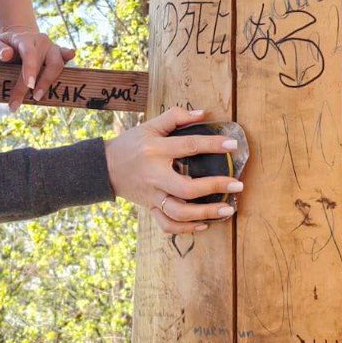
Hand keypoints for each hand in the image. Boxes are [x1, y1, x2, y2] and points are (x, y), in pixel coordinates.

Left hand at [0, 27, 76, 111]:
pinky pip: (65, 56)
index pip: (29, 54)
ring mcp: (51, 48)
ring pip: (58, 63)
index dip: (30, 69)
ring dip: (50, 81)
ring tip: (38, 97)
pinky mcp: (58, 54)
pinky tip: (71, 55)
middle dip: (40, 83)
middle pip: (45, 63)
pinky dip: (69, 56)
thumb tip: (6, 55)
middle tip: (30, 100)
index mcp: (25, 39)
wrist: (18, 42)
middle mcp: (41, 42)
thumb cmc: (6, 48)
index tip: (29, 86)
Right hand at [103, 106, 243, 235]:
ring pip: (179, 212)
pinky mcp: (150, 208)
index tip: (233, 145)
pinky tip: (203, 225)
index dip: (213, 145)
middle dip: (215, 187)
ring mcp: (152, 195)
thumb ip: (175, 117)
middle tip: (237, 185)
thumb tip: (204, 114)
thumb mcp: (150, 126)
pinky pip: (167, 224)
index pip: (189, 146)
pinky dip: (186, 229)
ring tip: (228, 210)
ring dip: (206, 213)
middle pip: (187, 188)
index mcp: (156, 150)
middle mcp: (155, 175)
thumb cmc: (130, 144)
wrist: (104, 168)